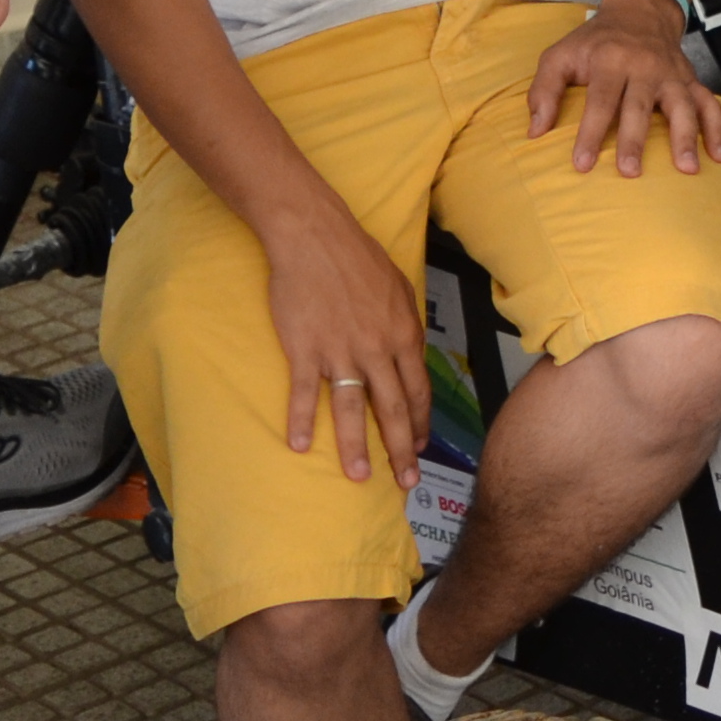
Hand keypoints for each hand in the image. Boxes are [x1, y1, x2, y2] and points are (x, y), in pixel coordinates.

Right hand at [258, 200, 428, 478]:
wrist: (314, 236)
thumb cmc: (358, 258)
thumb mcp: (399, 288)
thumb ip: (407, 325)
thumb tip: (412, 354)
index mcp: (402, 334)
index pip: (418, 390)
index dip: (420, 423)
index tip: (421, 447)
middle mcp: (376, 349)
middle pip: (393, 409)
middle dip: (402, 450)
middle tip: (405, 484)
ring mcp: (340, 351)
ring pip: (353, 409)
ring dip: (356, 448)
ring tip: (360, 478)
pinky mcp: (306, 349)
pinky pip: (305, 392)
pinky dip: (301, 420)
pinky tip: (299, 446)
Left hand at [531, 0, 720, 177]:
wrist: (640, 11)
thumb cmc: (595, 41)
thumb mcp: (560, 54)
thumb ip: (544, 90)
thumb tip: (536, 131)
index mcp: (610, 59)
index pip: (600, 100)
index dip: (590, 132)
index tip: (582, 164)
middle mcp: (644, 66)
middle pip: (640, 105)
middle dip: (635, 139)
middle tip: (630, 171)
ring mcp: (671, 74)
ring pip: (682, 105)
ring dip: (686, 137)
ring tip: (687, 169)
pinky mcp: (690, 80)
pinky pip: (710, 104)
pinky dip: (718, 129)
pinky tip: (718, 157)